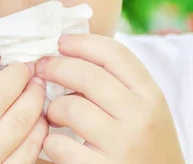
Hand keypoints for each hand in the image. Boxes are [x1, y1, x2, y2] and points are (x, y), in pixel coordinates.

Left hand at [35, 34, 184, 163]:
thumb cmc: (147, 150)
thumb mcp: (147, 113)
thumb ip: (121, 87)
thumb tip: (73, 55)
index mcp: (152, 97)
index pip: (116, 55)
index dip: (83, 43)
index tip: (62, 42)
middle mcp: (140, 117)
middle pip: (88, 76)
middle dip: (56, 67)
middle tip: (41, 69)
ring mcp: (122, 145)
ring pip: (70, 107)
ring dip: (51, 108)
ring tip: (52, 115)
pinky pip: (59, 144)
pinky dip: (49, 141)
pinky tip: (55, 143)